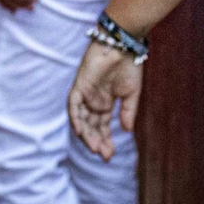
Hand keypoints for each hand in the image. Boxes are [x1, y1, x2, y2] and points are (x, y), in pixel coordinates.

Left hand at [68, 41, 141, 160]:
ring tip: (95, 148)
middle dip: (97, 141)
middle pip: (91, 126)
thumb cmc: (129, 66)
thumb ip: (127, 112)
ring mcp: (86, 94)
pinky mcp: (79, 85)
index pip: (102, 126)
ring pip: (82, 119)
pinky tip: (80, 132)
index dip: (106, 140)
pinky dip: (75, 118)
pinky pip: (73, 105)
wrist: (124, 47)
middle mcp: (94, 100)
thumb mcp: (131, 94)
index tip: (111, 155)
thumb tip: (126, 131)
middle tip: (104, 156)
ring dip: (87, 134)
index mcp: (105, 103)